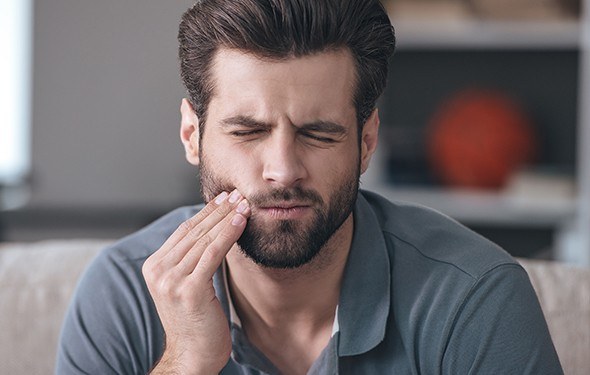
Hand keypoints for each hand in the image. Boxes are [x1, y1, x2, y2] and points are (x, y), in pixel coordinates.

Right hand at [143, 190, 249, 373]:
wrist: (192, 357)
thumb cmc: (196, 321)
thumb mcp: (187, 285)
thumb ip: (190, 260)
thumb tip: (212, 231)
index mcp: (154, 267)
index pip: (183, 231)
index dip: (206, 212)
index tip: (224, 198)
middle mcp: (158, 271)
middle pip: (194, 231)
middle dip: (219, 210)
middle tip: (238, 194)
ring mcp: (171, 281)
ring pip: (204, 239)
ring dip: (227, 218)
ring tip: (244, 204)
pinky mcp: (189, 290)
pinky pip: (213, 253)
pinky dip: (228, 234)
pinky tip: (241, 222)